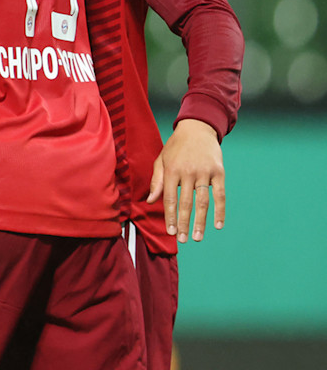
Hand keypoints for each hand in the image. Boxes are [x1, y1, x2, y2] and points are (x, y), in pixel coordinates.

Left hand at [147, 118, 224, 242]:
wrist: (197, 129)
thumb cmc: (176, 147)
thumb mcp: (161, 160)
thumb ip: (156, 181)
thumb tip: (150, 201)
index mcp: (171, 170)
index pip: (169, 198)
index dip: (169, 216)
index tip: (170, 232)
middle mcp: (188, 172)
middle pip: (185, 203)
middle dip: (184, 223)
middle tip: (183, 240)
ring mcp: (205, 172)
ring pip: (202, 202)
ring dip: (201, 221)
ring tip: (198, 237)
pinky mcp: (219, 172)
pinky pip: (220, 195)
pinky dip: (220, 211)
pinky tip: (218, 225)